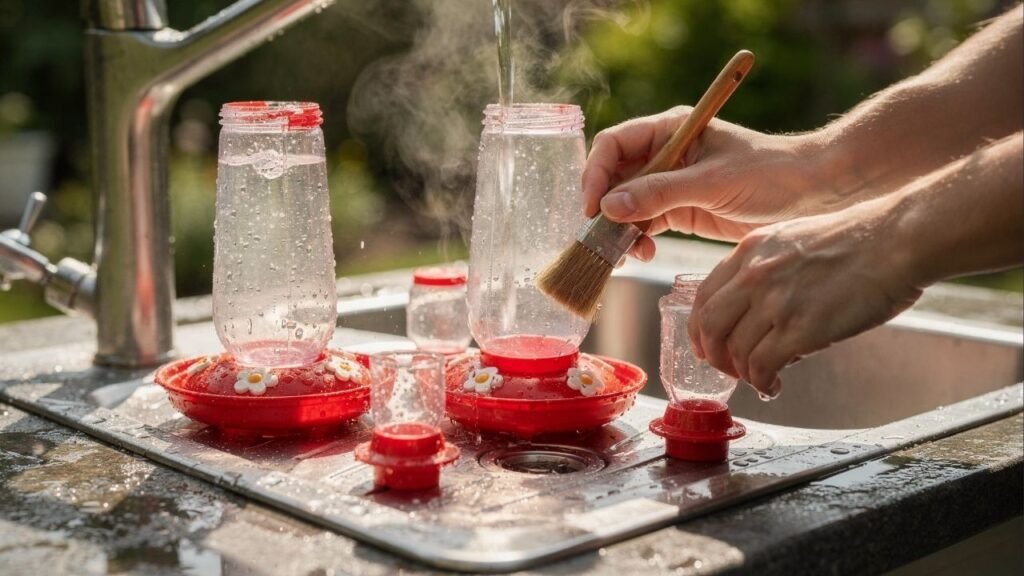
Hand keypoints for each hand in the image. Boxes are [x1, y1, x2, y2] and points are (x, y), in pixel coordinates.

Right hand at [582, 106, 830, 259]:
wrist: (811, 194)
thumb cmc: (769, 173)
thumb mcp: (713, 182)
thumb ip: (661, 193)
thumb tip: (610, 206)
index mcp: (670, 130)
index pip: (614, 144)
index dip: (596, 173)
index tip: (594, 206)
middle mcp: (664, 154)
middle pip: (613, 177)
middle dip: (604, 207)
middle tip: (603, 237)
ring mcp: (670, 183)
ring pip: (625, 205)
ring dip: (619, 229)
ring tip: (627, 252)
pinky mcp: (680, 210)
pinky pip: (644, 224)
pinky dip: (637, 240)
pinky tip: (644, 253)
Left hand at [686, 196, 923, 396]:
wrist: (898, 240)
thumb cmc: (859, 240)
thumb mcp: (793, 240)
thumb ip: (766, 269)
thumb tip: (756, 311)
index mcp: (750, 251)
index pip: (703, 296)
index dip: (699, 328)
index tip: (705, 344)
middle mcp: (755, 275)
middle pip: (709, 327)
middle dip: (713, 356)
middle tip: (726, 369)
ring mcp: (777, 302)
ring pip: (735, 352)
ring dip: (743, 374)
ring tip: (759, 379)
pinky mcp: (802, 328)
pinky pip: (763, 366)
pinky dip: (763, 383)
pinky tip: (774, 385)